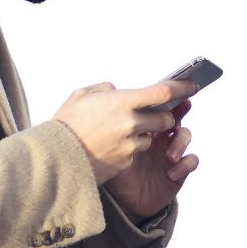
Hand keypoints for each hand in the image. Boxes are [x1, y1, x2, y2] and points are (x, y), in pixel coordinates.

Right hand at [54, 80, 198, 184]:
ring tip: (119, 131)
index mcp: (122, 103)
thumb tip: (117, 90)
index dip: (182, 87)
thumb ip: (105, 90)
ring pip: (150, 138)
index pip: (163, 92)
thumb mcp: (82, 96)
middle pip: (165, 118)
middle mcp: (130, 124)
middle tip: (153, 113)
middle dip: (163, 116)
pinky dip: (129, 148)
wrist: (53, 159)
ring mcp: (129, 146)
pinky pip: (135, 153)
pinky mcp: (125, 163)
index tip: (192, 84)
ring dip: (143, 134)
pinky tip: (110, 146)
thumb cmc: (65, 124)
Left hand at [106, 97, 197, 218]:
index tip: (172, 92)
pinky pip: (191, 161)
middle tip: (172, 121)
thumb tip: (106, 101)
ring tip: (168, 156)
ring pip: (185, 136)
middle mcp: (159, 136)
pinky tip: (171, 173)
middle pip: (175, 117)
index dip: (168, 98)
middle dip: (178, 116)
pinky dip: (185, 164)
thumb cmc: (113, 171)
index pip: (157, 107)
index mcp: (143, 126)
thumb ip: (108, 127)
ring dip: (180, 143)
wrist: (120, 202)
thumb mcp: (108, 148)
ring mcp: (170, 152)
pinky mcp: (179, 171)